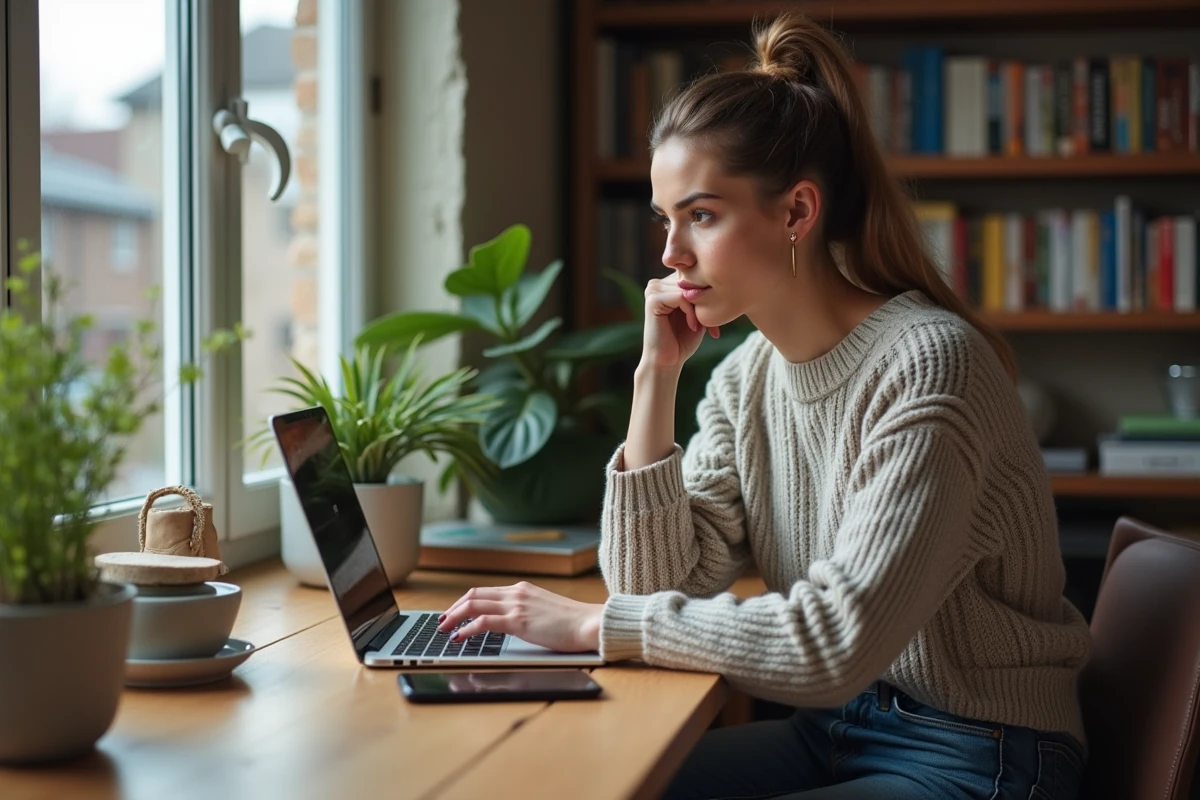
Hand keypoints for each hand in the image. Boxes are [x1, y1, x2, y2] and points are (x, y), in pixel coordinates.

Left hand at [437, 581, 603, 652]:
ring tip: (444, 629)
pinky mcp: (519, 621)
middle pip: (474, 595)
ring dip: (454, 617)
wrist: (589, 623)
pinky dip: (467, 629)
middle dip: (454, 608)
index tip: (453, 612)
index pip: (484, 592)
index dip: (464, 602)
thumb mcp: (544, 611)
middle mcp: (516, 593)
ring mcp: (517, 605)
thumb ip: (526, 612)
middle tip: (442, 621)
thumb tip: (511, 623)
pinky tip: (459, 637)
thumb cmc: (572, 622)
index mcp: (522, 589)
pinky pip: (483, 622)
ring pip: (474, 605)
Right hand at [642, 274, 719, 370]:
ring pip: (688, 288)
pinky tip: (693, 327)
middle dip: (706, 302)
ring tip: (703, 328)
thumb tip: (718, 276)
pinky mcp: (653, 300)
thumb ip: (702, 294)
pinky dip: (691, 312)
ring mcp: (653, 290)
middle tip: (713, 327)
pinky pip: (681, 297)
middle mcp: (657, 283)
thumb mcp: (698, 312)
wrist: (668, 361)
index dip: (706, 294)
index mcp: (666, 284)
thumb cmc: (684, 339)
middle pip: (691, 280)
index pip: (693, 274)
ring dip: (700, 309)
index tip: (715, 320)